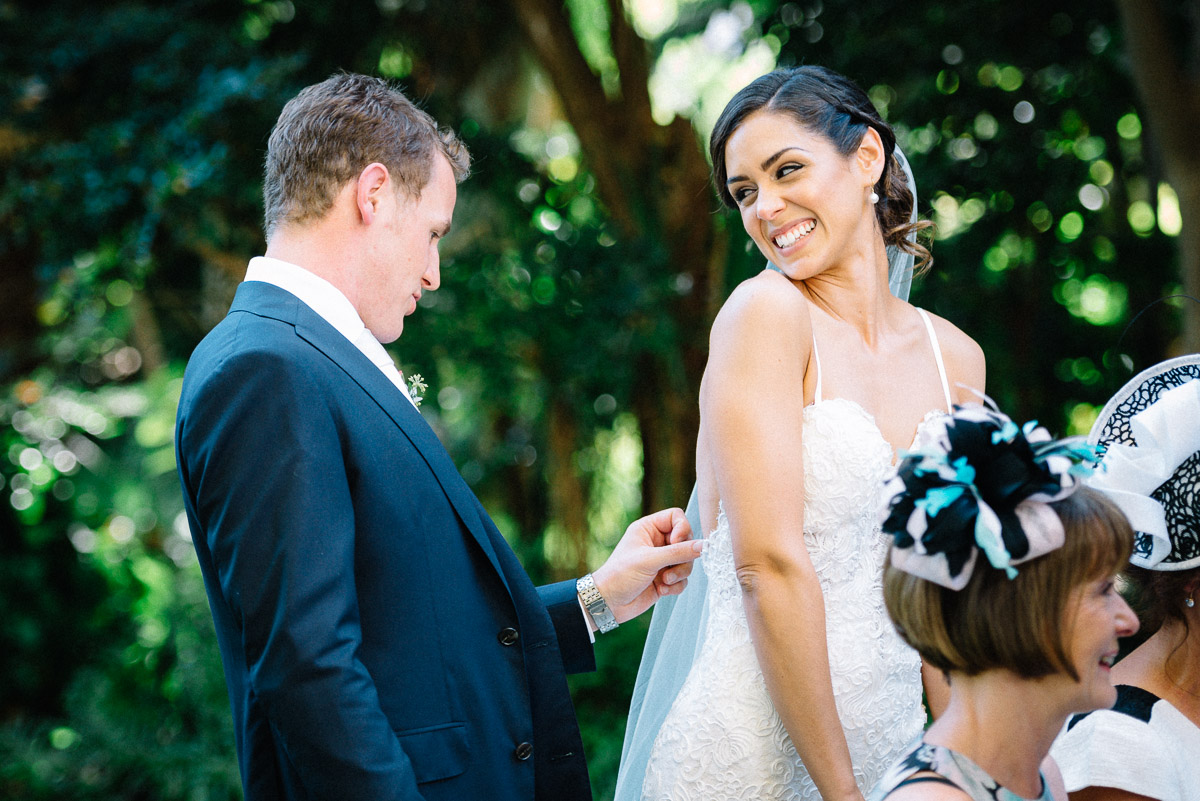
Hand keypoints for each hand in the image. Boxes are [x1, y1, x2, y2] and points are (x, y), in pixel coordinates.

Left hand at [591, 507, 701, 623]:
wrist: (609, 603)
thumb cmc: (620, 575)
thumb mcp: (649, 560)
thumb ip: (678, 552)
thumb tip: (704, 546)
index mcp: (648, 528)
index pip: (676, 517)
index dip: (682, 529)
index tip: (677, 543)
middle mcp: (656, 542)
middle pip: (686, 541)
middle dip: (682, 558)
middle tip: (671, 569)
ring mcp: (661, 560)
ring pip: (687, 561)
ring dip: (679, 573)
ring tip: (665, 582)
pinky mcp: (665, 578)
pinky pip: (683, 578)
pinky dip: (676, 586)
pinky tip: (661, 591)